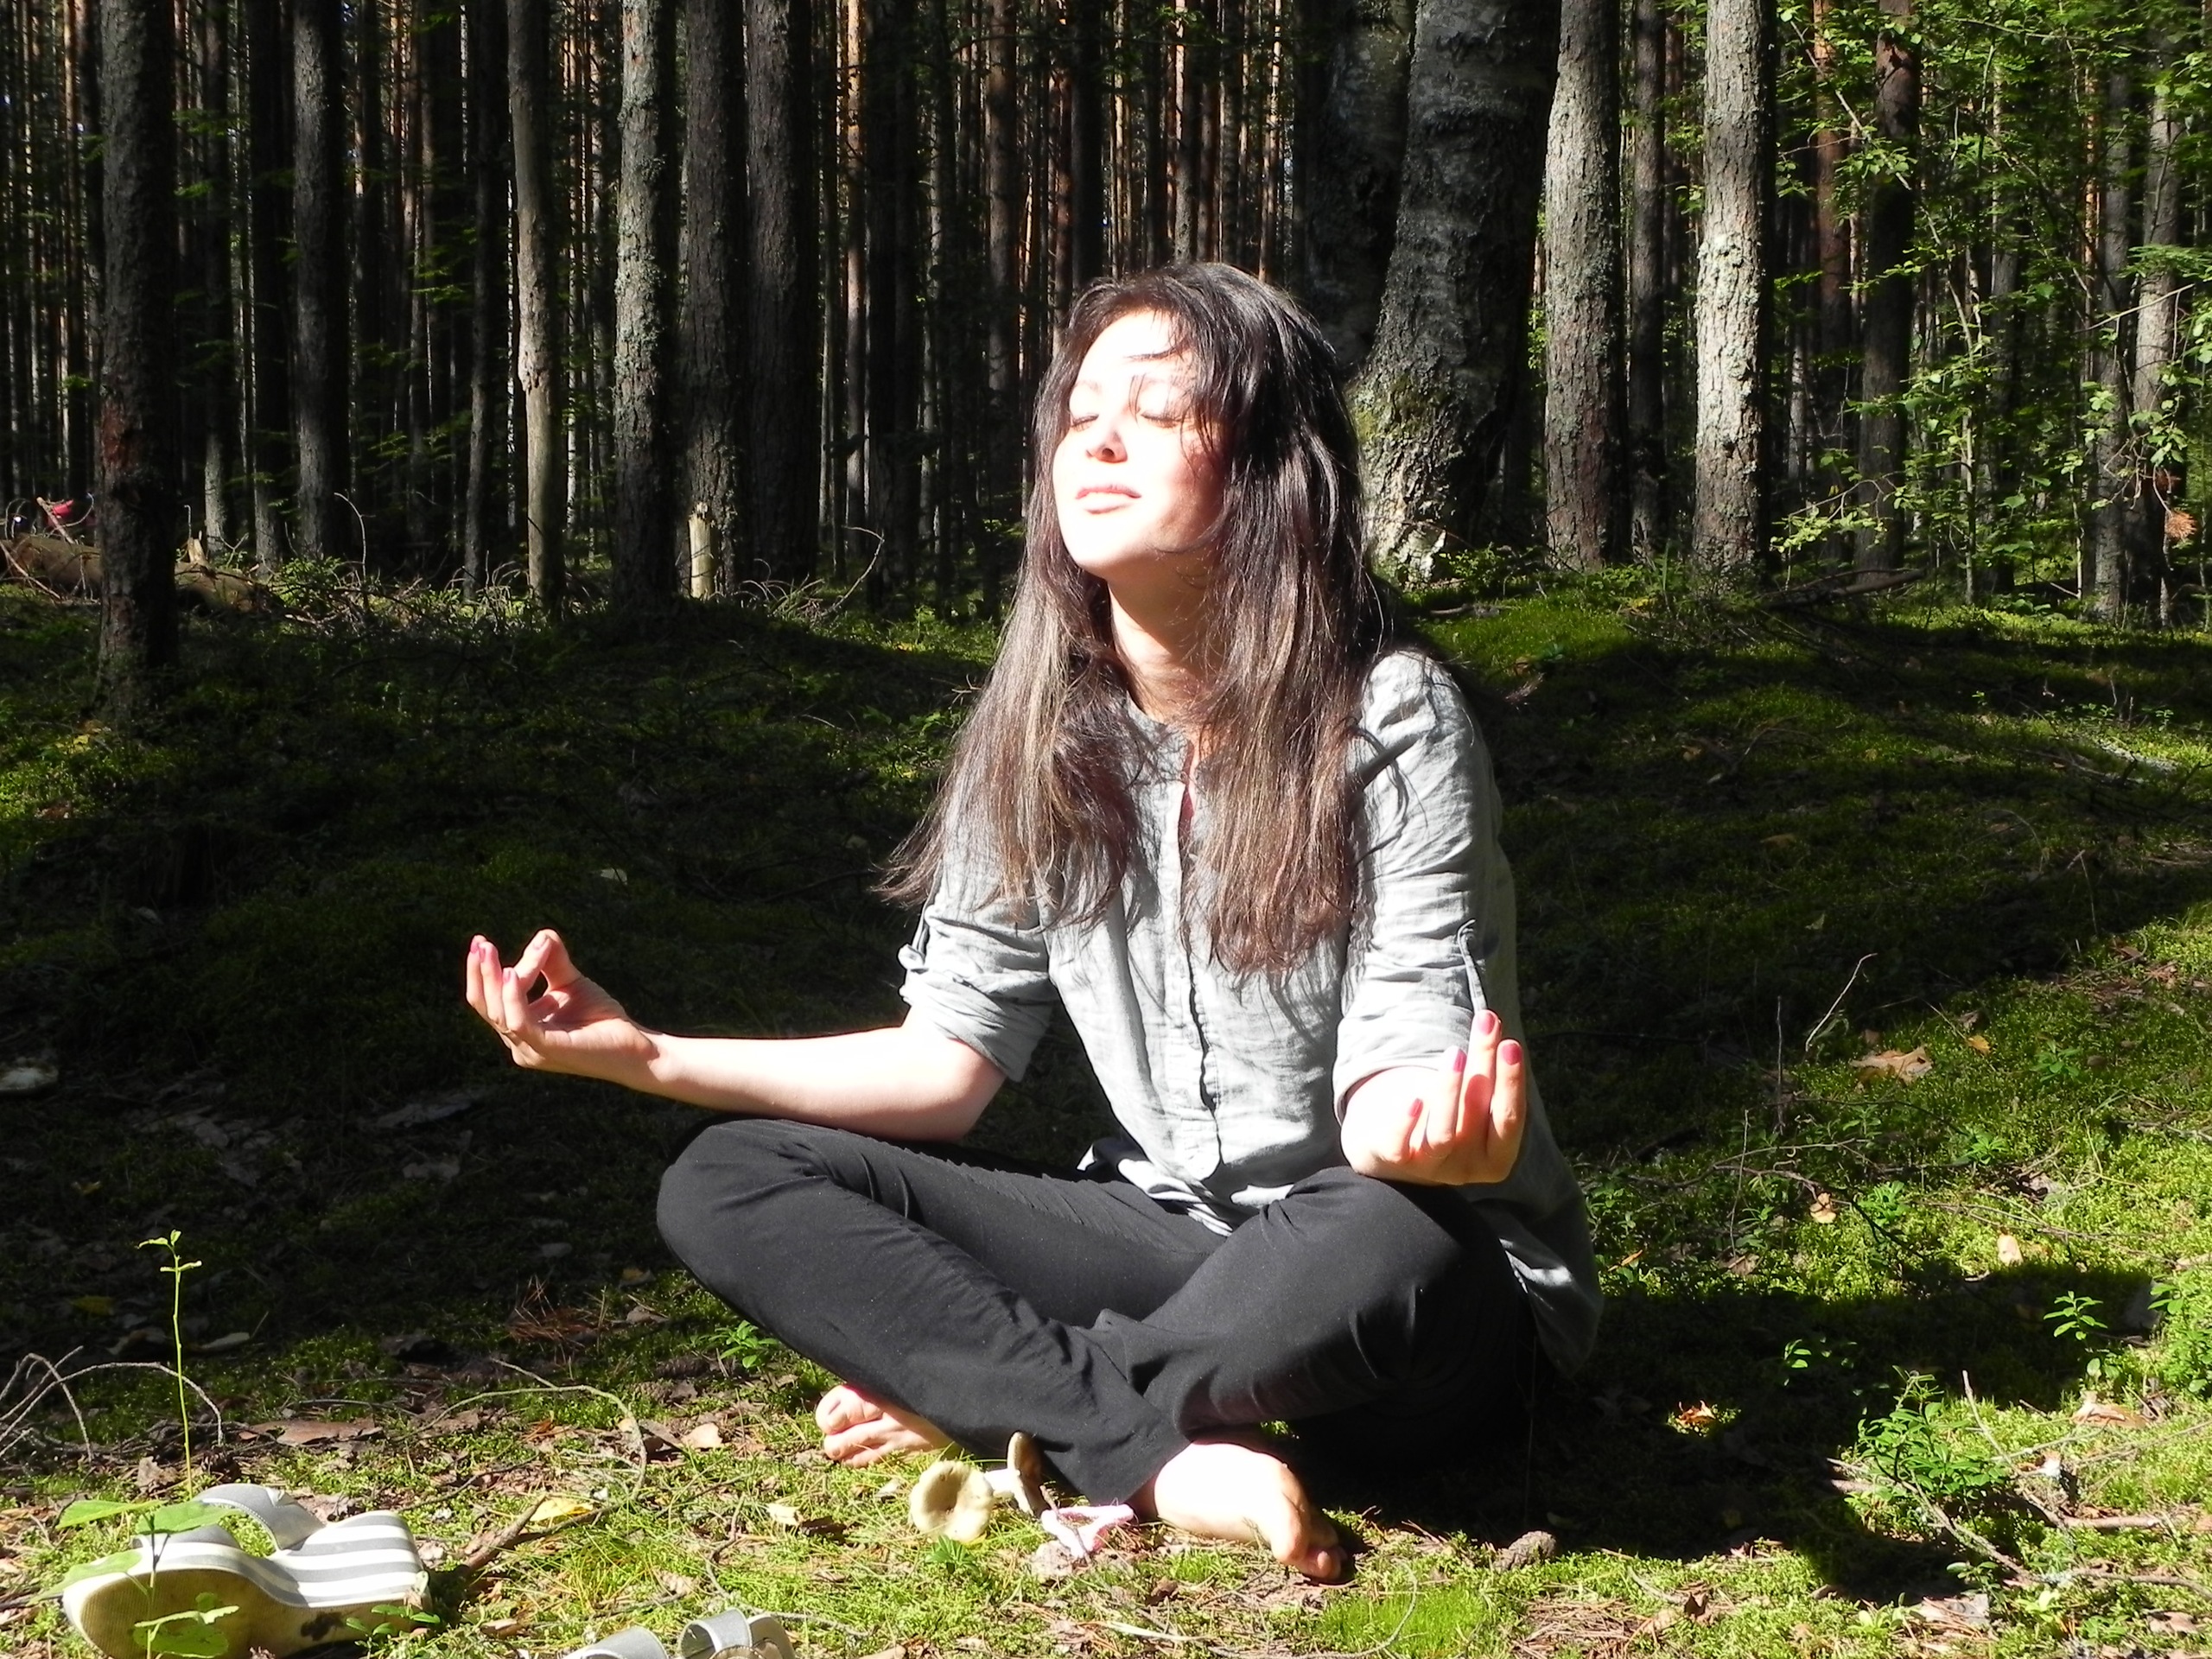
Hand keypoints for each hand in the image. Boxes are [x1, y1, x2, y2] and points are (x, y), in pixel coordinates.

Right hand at [463, 930, 649, 1080]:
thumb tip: (541, 935)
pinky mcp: (548, 1049)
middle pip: (485, 1006)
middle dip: (479, 973)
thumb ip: (552, 961)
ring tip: (491, 949)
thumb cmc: (602, 1019)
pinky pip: (520, 1022)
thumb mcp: (570, 983)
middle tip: (479, 943)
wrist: (637, 1047)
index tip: (483, 942)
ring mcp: (531, 1050)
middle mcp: (519, 1043)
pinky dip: (513, 996)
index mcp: (520, 1030)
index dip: (482, 973)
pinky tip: (512, 972)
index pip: (488, 1001)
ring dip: (493, 978)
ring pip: (498, 1012)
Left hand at [1340, 1009, 1525, 1185]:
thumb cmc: (1447, 1118)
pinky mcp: (1398, 1162)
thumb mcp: (1470, 1100)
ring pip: (1443, 1134)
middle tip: (1488, 1026)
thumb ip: (1483, 1071)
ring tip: (1454, 1052)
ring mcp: (1432, 1168)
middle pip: (1479, 1116)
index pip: (1509, 1119)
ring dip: (1449, 1091)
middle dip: (1486, 1069)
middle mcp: (1467, 1168)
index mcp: (1496, 1157)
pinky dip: (1408, 1123)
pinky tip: (1415, 1098)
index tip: (1510, 1044)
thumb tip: (1491, 1022)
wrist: (1394, 1150)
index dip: (1512, 1083)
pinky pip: (1400, 1147)